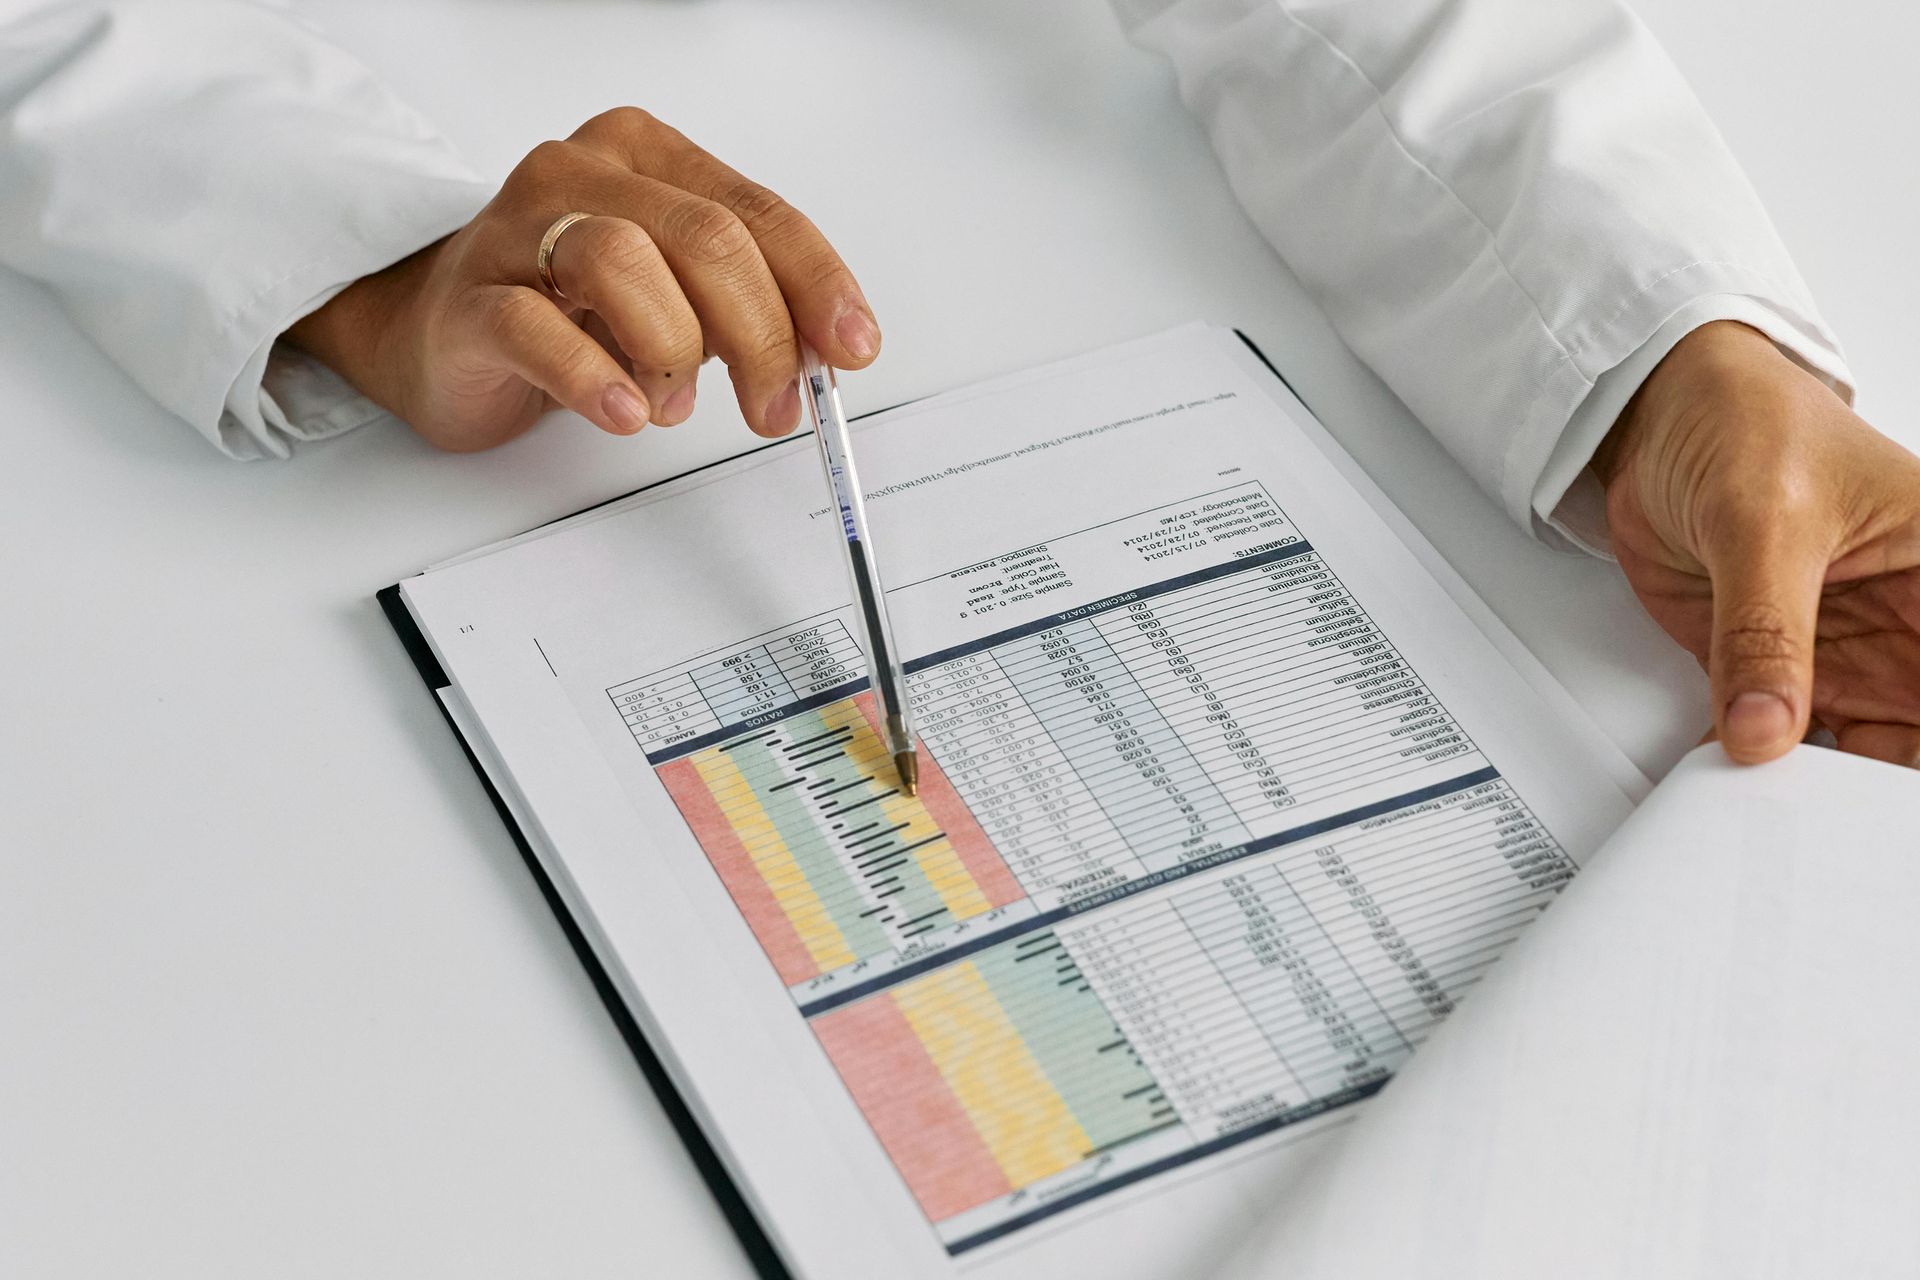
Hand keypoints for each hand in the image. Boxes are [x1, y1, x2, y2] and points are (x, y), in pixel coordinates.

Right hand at [286, 107, 879, 448]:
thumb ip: (745, 308)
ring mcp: (517, 229)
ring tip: (672, 404)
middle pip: (703, 238)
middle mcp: (582, 175)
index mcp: (646, 158)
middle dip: (761, 335)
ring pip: (623, 262)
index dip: (815, 283)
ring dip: (672, 350)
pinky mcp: (471, 297)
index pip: (755, 212)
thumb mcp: (676, 297)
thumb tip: (824, 351)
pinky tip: (626, 412)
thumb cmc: (567, 310)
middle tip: (775, 407)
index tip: (851, 346)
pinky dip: (595, 378)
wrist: (438, 334)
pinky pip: (536, 327)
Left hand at [1596, 320, 1919, 766]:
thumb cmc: (1742, 421)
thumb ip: (1764, 630)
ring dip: (1813, 784)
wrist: (1659, 418)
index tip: (1884, 768)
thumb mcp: (1763, 520)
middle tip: (1826, 815)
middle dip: (1875, 782)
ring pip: (1855, 749)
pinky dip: (1751, 763)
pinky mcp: (1770, 664)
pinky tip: (1730, 781)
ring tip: (1774, 806)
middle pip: (1918, 728)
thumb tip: (1765, 725)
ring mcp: (1839, 648)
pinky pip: (1774, 736)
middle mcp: (1905, 620)